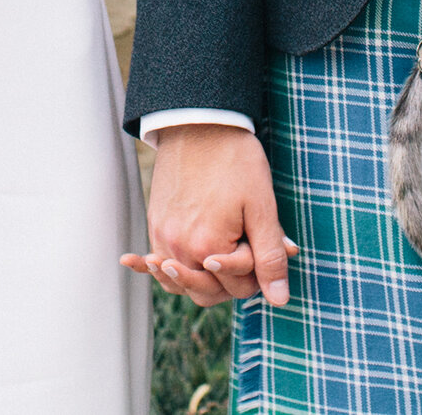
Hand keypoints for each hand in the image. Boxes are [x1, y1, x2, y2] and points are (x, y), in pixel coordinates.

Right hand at [120, 124, 295, 308]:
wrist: (200, 122)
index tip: (271, 244)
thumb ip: (269, 256)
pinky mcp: (155, 222)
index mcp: (208, 249)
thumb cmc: (235, 161)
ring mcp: (162, 236)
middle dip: (231, 282)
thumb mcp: (261, 207)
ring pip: (180, 281)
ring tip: (216, 270)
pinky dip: (160, 266)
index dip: (259, 273)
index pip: (237, 288)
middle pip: (206, 293)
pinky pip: (158, 259)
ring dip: (199, 280)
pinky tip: (142, 263)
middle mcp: (178, 249)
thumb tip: (279, 300)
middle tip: (250, 257)